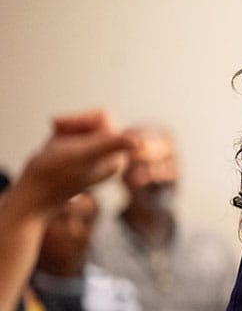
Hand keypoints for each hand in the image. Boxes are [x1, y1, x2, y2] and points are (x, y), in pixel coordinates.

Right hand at [17, 110, 133, 209]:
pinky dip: (59, 130)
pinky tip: (53, 145)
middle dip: (72, 124)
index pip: (103, 116)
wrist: (32, 194)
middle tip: (59, 141)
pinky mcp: (81, 151)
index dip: (80, 120)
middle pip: (93, 118)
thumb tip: (140, 141)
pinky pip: (72, 127)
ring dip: (64, 128)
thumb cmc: (53, 174)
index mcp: (116, 155)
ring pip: (81, 122)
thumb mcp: (83, 155)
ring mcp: (95, 153)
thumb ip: (111, 145)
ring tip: (56, 146)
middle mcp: (109, 155)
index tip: (63, 130)